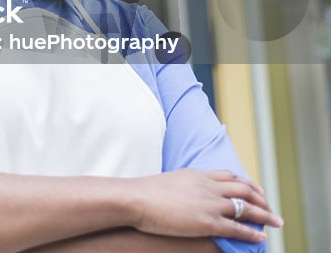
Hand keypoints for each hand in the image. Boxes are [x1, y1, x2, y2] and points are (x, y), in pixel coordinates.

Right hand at [131, 169, 282, 243]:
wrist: (135, 198)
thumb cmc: (144, 192)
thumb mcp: (169, 181)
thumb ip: (183, 184)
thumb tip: (185, 191)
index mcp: (198, 175)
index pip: (229, 176)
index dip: (246, 183)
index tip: (255, 189)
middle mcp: (208, 186)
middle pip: (244, 189)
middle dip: (260, 198)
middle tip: (270, 206)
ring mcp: (210, 204)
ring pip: (246, 207)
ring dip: (264, 215)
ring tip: (276, 222)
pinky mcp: (208, 221)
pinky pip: (237, 227)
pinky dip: (252, 232)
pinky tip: (261, 237)